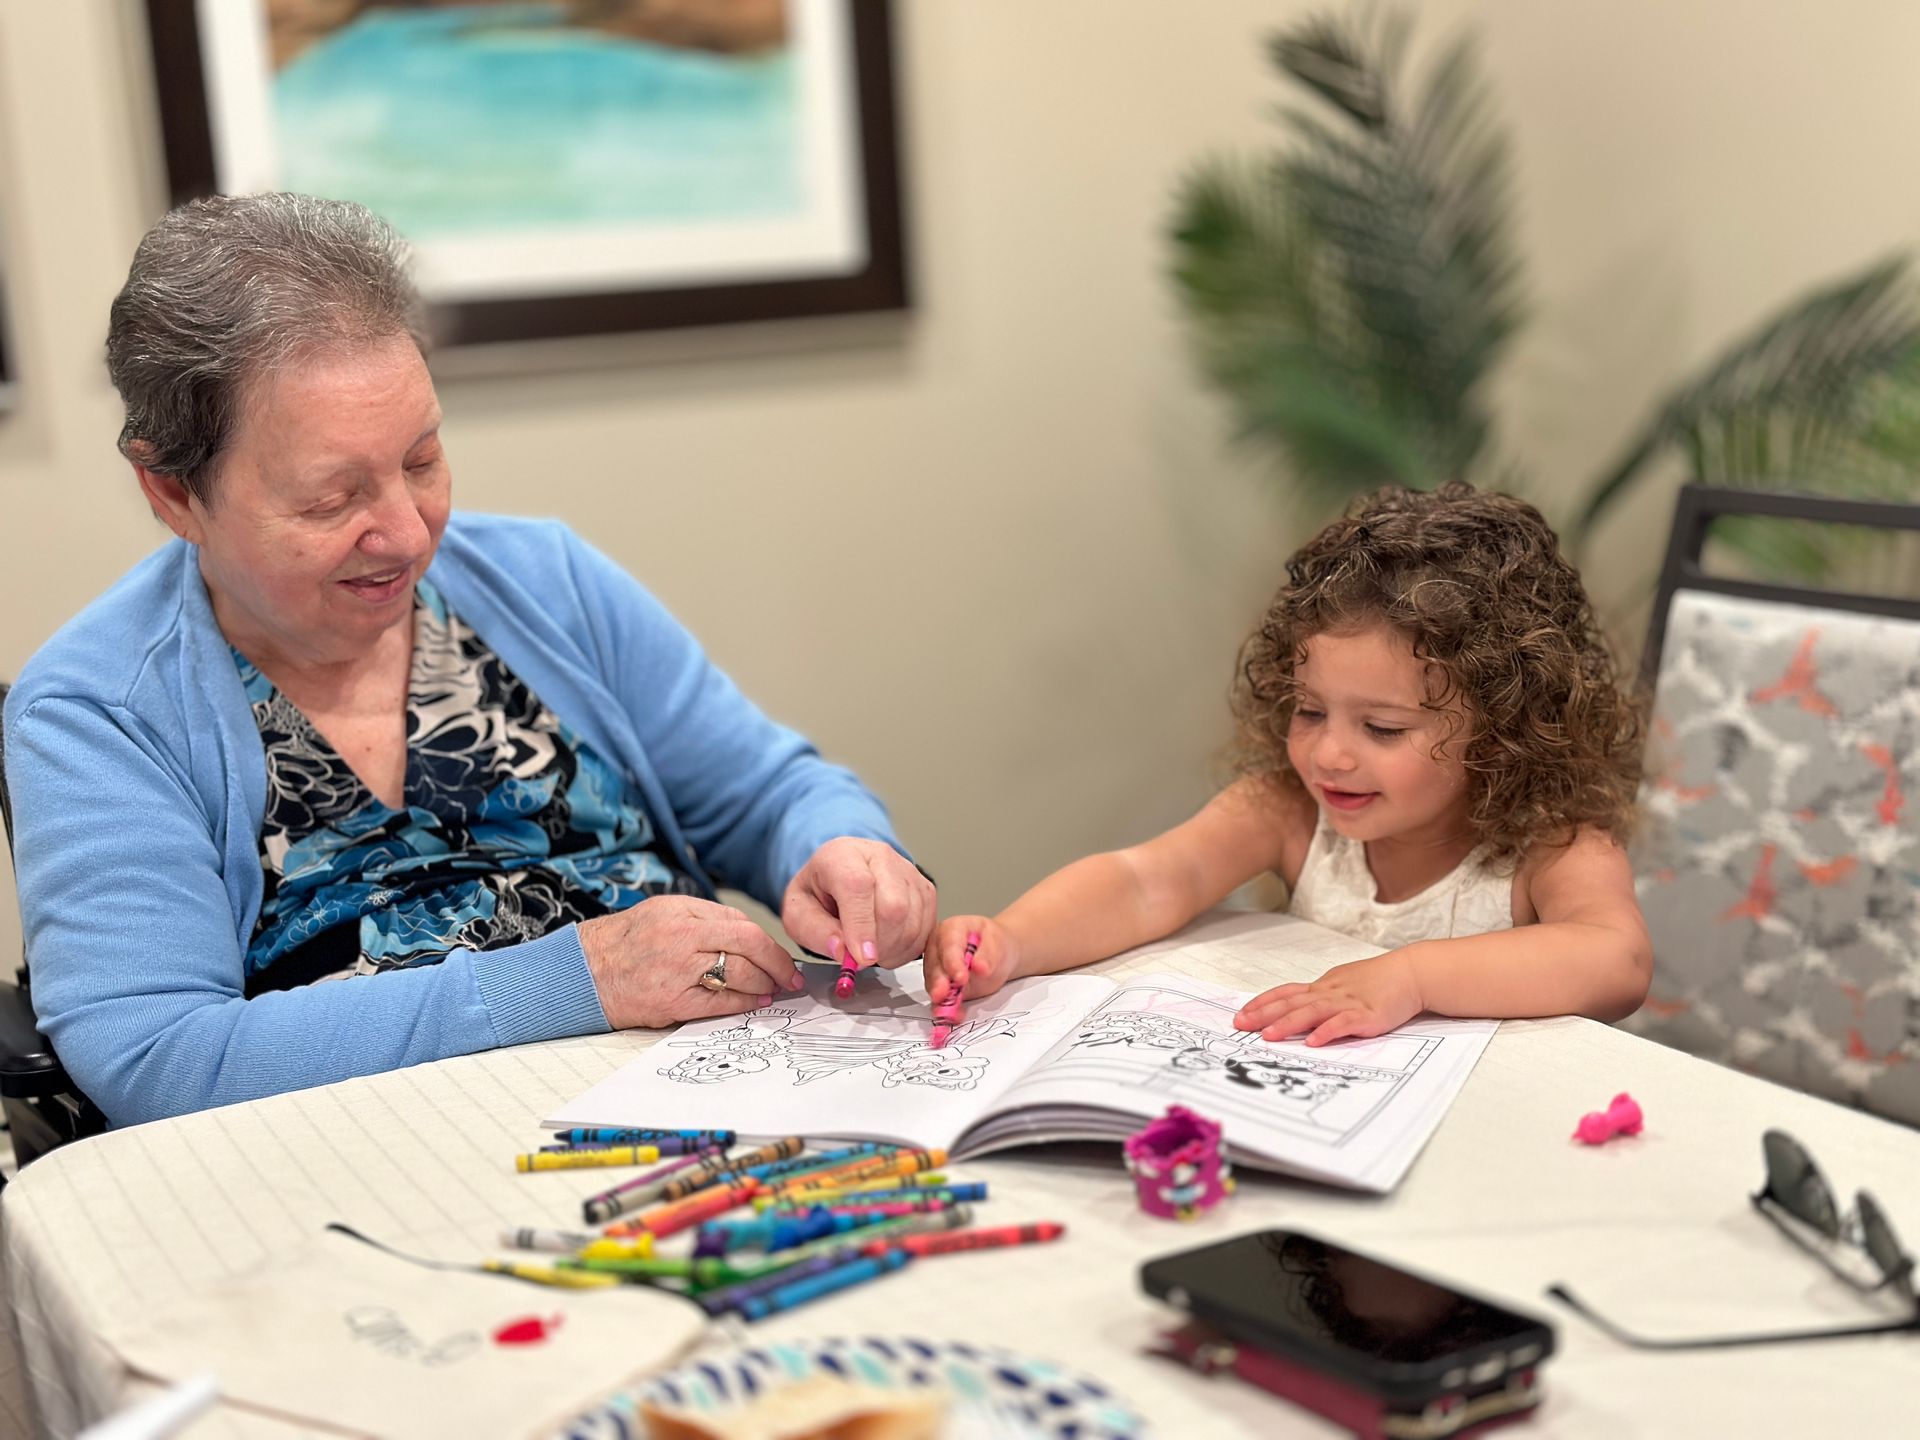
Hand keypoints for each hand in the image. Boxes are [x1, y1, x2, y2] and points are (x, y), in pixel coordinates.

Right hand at [579, 896, 802, 1029]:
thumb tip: (750, 937)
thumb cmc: (626, 941)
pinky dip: (744, 1003)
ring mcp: (677, 971)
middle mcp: (682, 937)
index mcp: (682, 912)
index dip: (770, 943)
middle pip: (748, 946)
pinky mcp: (671, 1002)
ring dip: (764, 984)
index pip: (742, 924)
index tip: (783, 956)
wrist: (585, 971)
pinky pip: (720, 1003)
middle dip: (777, 964)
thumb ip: (705, 919)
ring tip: (774, 989)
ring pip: (739, 974)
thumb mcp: (664, 912)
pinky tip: (755, 1002)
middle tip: (790, 977)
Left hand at [781, 838, 936, 975]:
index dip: (861, 926)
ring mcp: (908, 870)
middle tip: (859, 958)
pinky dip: (908, 948)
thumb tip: (842, 951)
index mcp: (841, 855)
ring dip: (893, 950)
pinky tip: (888, 946)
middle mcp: (880, 856)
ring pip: (913, 920)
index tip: (860, 957)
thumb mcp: (798, 912)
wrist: (839, 876)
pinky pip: (926, 927)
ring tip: (871, 951)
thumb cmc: (819, 892)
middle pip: (894, 906)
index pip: (858, 886)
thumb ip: (815, 932)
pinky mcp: (925, 888)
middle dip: (879, 945)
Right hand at [923, 915, 1018, 1013]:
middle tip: (943, 995)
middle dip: (939, 982)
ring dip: (940, 999)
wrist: (998, 956)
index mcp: (951, 929)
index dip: (953, 962)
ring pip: (933, 983)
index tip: (960, 977)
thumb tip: (979, 967)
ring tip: (948, 1011)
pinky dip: (945, 1009)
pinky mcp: (940, 986)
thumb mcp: (998, 943)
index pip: (948, 944)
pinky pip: (939, 999)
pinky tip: (952, 1016)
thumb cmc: (996, 944)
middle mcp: (937, 947)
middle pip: (934, 965)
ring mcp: (936, 967)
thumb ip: (988, 954)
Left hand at [1231, 949, 1424, 1045]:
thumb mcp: (1343, 985)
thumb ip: (1322, 997)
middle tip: (1241, 1025)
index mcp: (1323, 986)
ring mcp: (1347, 1003)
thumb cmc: (1378, 980)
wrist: (1411, 973)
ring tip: (1268, 1036)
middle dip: (1263, 1014)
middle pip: (1291, 1002)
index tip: (1242, 1014)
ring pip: (1311, 1012)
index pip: (1286, 992)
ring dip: (1288, 1024)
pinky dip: (1327, 1031)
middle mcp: (1330, 993)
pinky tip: (1313, 1041)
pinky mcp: (1366, 1015)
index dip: (1262, 1003)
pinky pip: (1343, 1023)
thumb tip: (1299, 1007)